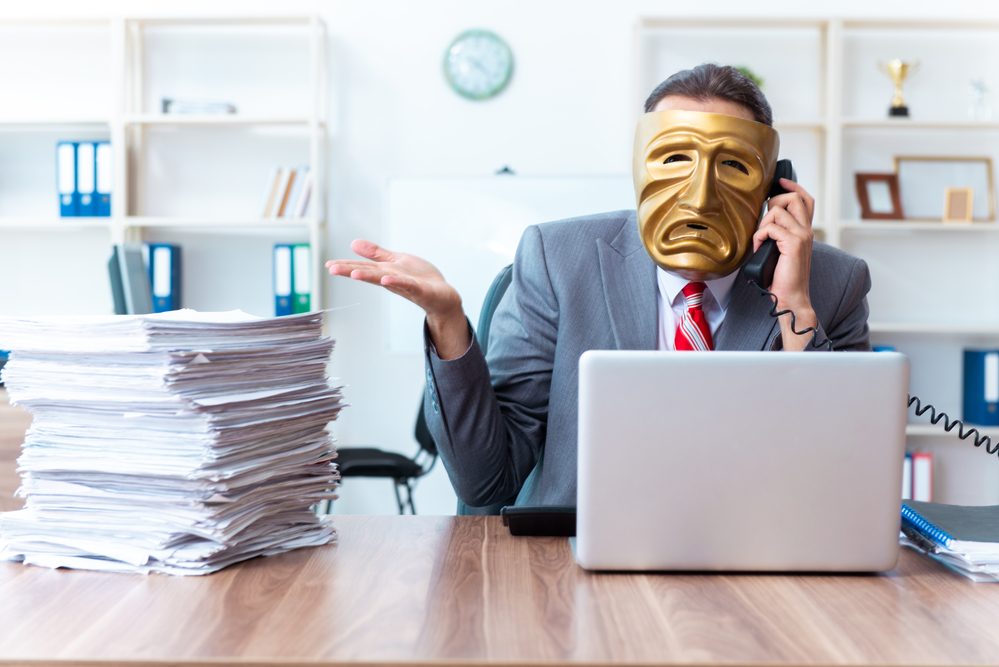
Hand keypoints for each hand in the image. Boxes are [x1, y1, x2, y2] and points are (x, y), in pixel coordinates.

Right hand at [326, 239, 470, 358]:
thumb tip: (353, 244)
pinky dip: (397, 281)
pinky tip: (386, 278)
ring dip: (369, 277)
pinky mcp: (420, 289)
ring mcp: (405, 285)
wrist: (442, 295)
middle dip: (350, 271)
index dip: (345, 265)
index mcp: (385, 271)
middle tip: (331, 268)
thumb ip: (376, 254)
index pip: (362, 267)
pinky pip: (407, 284)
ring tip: (354, 274)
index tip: (328, 265)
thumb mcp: (396, 261)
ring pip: (384, 280)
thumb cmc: (420, 278)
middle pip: (369, 274)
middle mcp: (391, 279)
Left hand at [751, 179, 816, 350]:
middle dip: (773, 202)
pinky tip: (758, 248)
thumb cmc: (783, 277)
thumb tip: (763, 221)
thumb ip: (778, 235)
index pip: (806, 199)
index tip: (780, 182)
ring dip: (762, 224)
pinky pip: (770, 227)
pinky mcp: (794, 243)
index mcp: (805, 231)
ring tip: (760, 241)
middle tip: (764, 222)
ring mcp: (802, 236)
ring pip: (777, 211)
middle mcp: (807, 230)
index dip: (793, 187)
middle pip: (793, 197)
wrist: (791, 297)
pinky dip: (758, 236)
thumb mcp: (781, 250)